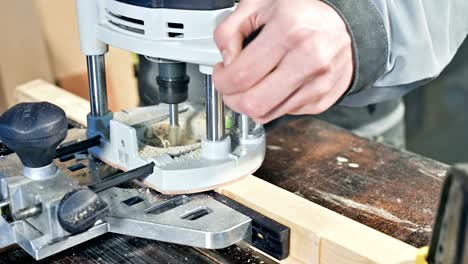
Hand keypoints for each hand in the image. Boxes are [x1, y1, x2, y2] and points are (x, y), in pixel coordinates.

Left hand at [213, 0, 353, 122]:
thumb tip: (226, 60)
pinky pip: (283, 113)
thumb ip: (231, 28)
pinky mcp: (322, 100)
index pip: (240, 76)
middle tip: (230, 86)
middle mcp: (308, 60)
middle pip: (252, 104)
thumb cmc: (304, 13)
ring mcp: (318, 84)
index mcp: (290, 32)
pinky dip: (272, 103)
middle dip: (231, 98)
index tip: (222, 72)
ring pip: (266, 115)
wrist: (346, 26)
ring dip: (249, 104)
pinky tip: (274, 85)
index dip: (221, 79)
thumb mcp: (261, 4)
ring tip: (251, 85)